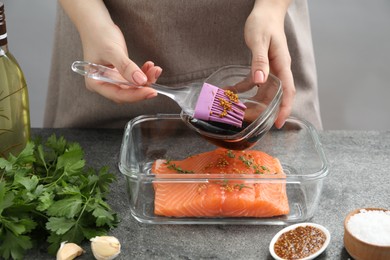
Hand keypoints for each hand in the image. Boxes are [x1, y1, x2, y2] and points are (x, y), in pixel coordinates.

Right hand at [81, 23, 162, 102]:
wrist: (97, 24)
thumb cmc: (98, 35)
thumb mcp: (112, 51)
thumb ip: (126, 67)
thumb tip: (141, 81)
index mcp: (95, 83)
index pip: (118, 95)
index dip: (136, 95)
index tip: (151, 91)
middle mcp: (104, 84)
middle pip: (127, 93)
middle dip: (143, 87)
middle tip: (155, 77)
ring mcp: (113, 80)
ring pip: (133, 87)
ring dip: (146, 80)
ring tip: (155, 69)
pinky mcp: (120, 74)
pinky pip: (135, 79)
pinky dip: (144, 74)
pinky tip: (150, 66)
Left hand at [244, 0, 294, 127]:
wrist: (265, 12)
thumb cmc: (264, 23)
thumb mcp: (259, 41)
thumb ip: (259, 61)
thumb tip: (260, 81)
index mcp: (282, 65)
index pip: (287, 91)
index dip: (284, 109)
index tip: (278, 123)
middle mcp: (278, 70)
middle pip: (274, 96)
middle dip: (263, 110)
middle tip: (248, 119)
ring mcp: (270, 70)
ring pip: (264, 92)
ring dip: (252, 102)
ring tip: (238, 111)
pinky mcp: (261, 67)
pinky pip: (253, 83)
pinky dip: (243, 89)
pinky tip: (230, 92)